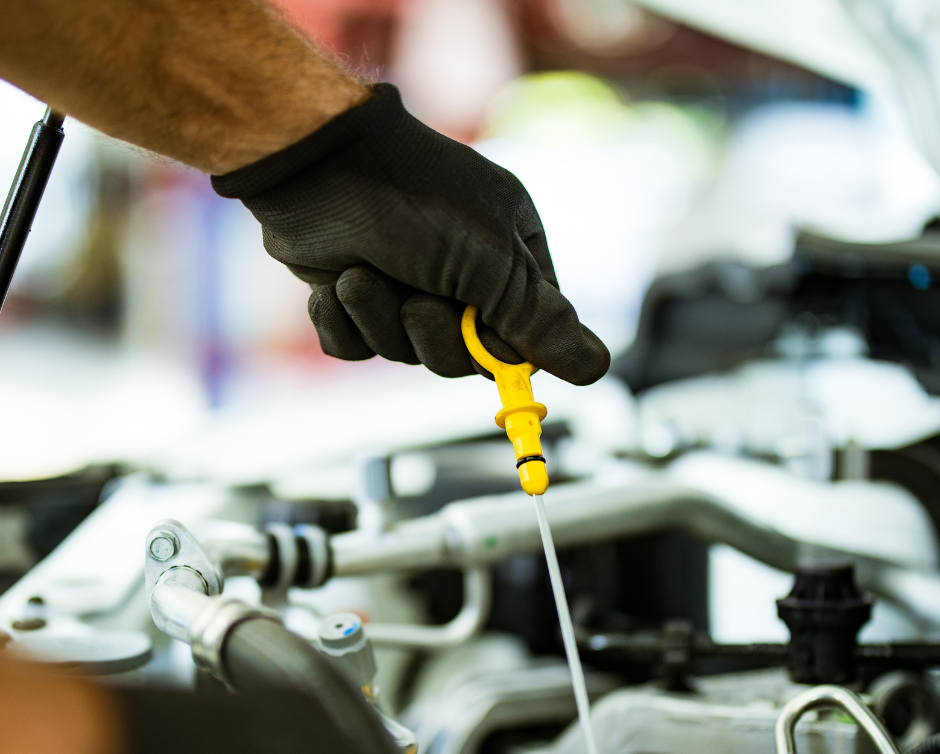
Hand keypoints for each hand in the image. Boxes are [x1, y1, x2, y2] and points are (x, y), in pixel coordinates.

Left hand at [212, 84, 609, 384]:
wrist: (307, 164)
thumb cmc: (409, 198)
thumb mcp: (489, 260)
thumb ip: (539, 320)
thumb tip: (597, 368)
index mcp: (509, 255)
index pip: (528, 333)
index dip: (504, 351)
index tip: (487, 346)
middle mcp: (462, 273)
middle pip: (464, 356)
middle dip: (434, 335)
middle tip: (417, 298)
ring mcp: (405, 285)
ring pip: (406, 353)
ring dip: (382, 320)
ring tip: (363, 275)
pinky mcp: (354, 298)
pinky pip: (357, 348)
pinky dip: (343, 324)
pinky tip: (336, 284)